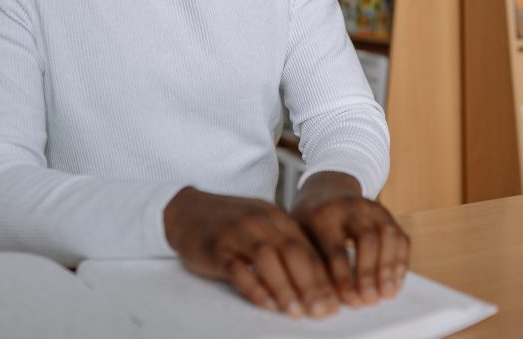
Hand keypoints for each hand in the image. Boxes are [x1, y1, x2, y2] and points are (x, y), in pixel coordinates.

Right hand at [163, 187, 338, 317]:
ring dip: (285, 287)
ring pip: (268, 259)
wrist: (188, 209)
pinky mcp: (216, 247)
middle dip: (311, 285)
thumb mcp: (262, 224)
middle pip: (293, 252)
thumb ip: (285, 243)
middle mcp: (260, 221)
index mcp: (277, 216)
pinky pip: (238, 269)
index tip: (335, 301)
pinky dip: (255, 288)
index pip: (307, 248)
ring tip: (297, 312)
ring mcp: (237, 233)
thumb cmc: (230, 223)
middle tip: (322, 311)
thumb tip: (317, 277)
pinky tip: (267, 305)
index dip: (323, 276)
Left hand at [290, 172, 409, 307]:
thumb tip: (319, 302)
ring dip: (389, 268)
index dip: (343, 279)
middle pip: (366, 239)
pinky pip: (401, 238)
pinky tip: (394, 284)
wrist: (326, 190)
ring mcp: (372, 208)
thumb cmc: (309, 223)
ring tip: (386, 295)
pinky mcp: (387, 214)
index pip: (335, 249)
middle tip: (369, 301)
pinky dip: (400, 262)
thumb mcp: (299, 235)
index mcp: (322, 214)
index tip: (347, 303)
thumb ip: (308, 263)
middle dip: (369, 273)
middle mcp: (350, 207)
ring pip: (388, 235)